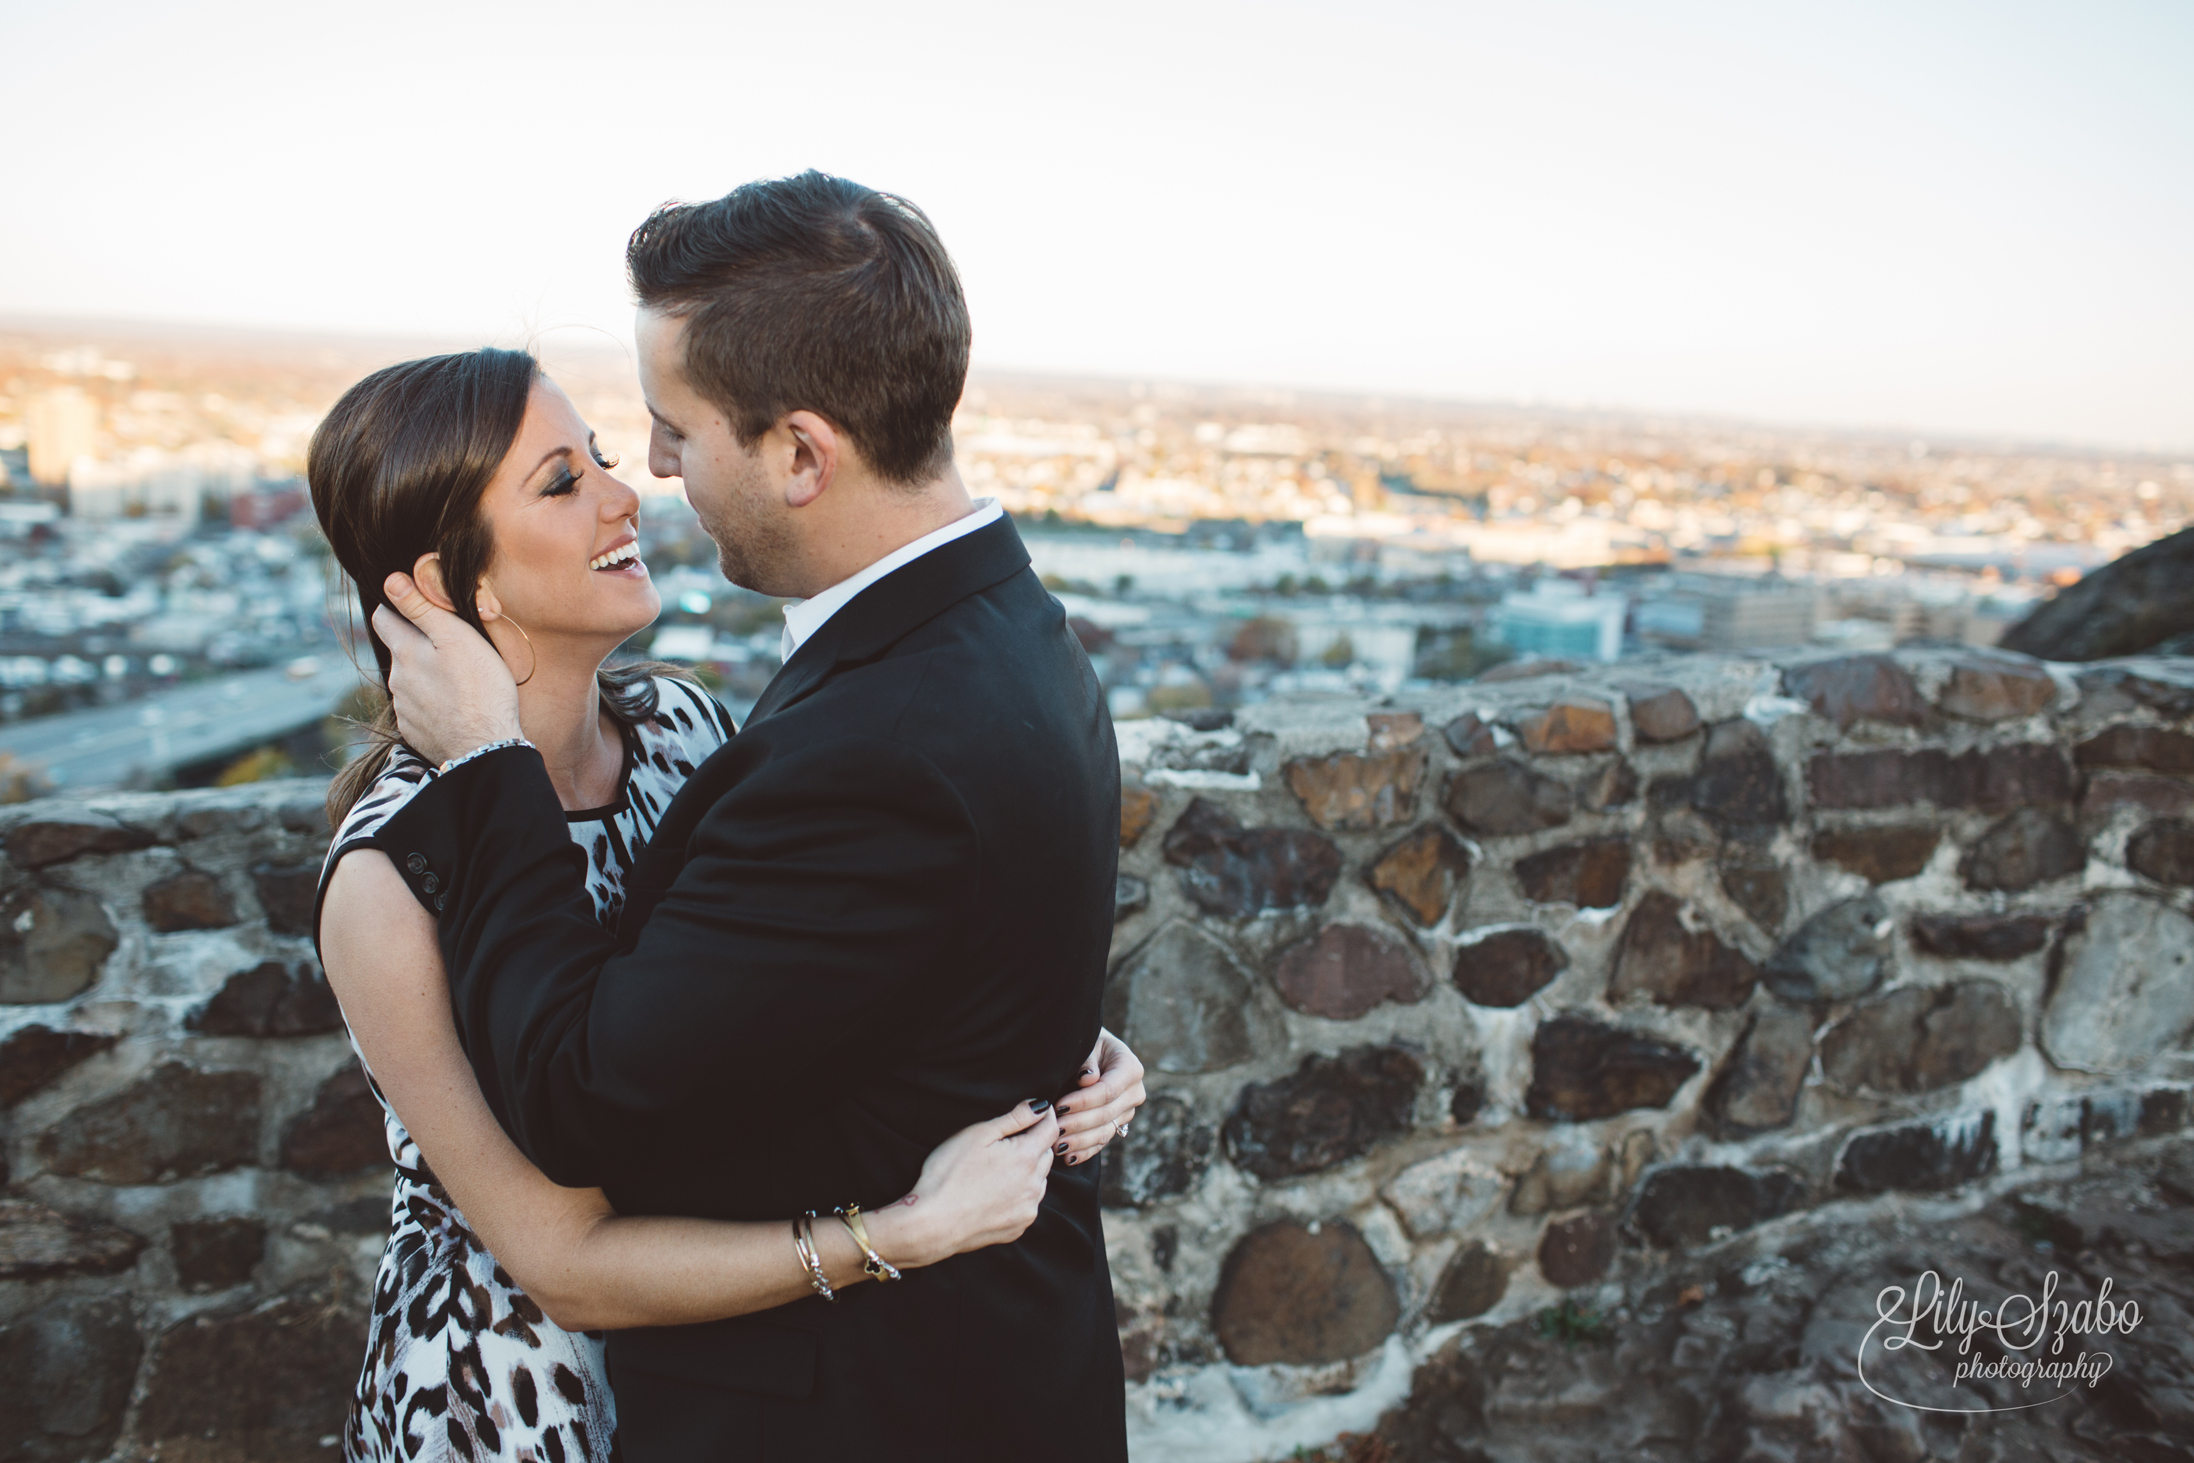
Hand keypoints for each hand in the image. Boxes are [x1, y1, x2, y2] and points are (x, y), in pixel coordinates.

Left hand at [370, 573, 523, 765]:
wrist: (485, 748)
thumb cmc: (480, 689)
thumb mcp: (457, 638)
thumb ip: (422, 608)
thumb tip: (390, 581)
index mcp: (404, 652)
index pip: (383, 617)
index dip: (399, 607)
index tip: (421, 608)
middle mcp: (396, 680)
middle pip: (399, 650)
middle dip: (418, 644)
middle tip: (453, 647)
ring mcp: (404, 709)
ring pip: (410, 680)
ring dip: (427, 675)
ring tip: (459, 681)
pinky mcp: (415, 731)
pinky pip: (418, 707)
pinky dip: (432, 702)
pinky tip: (456, 706)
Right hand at [866, 1100, 1057, 1267]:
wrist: (932, 1224)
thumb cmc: (948, 1174)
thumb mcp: (978, 1135)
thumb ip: (1015, 1118)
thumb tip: (1040, 1106)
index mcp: (1026, 1158)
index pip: (1050, 1129)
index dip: (1046, 1115)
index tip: (1040, 1110)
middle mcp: (1034, 1185)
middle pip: (1047, 1155)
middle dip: (1036, 1143)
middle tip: (1013, 1139)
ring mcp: (1027, 1209)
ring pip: (1040, 1181)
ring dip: (1030, 1170)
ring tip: (1001, 1167)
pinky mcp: (1018, 1228)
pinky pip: (1028, 1203)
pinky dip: (1021, 1194)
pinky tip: (997, 1191)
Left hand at [1051, 1028, 1146, 1167]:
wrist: (1094, 1053)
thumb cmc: (1087, 1044)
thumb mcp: (1087, 1043)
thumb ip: (1087, 1060)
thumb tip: (1088, 1079)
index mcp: (1131, 1068)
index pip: (1108, 1090)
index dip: (1084, 1101)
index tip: (1060, 1105)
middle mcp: (1134, 1092)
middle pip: (1106, 1114)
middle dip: (1078, 1123)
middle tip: (1054, 1129)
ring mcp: (1127, 1112)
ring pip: (1104, 1132)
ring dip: (1079, 1141)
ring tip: (1057, 1145)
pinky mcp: (1118, 1126)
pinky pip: (1102, 1142)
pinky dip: (1084, 1151)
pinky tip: (1068, 1157)